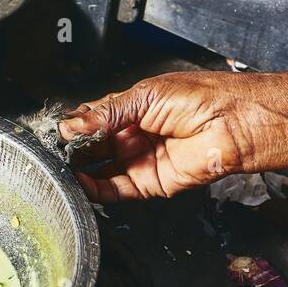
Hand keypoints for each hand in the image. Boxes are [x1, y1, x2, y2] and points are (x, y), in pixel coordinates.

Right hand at [58, 72, 260, 202]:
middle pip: (92, 147)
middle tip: (55, 152)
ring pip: (99, 170)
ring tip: (60, 170)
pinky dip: (95, 190)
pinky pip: (115, 190)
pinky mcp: (148, 183)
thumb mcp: (145, 96)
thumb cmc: (201, 99)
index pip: (92, 119)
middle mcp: (132, 136)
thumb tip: (73, 126)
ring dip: (79, 171)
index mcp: (131, 109)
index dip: (74, 125)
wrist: (233, 124)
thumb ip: (106, 114)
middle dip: (72, 149)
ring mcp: (139, 160)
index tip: (57, 131)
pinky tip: (79, 183)